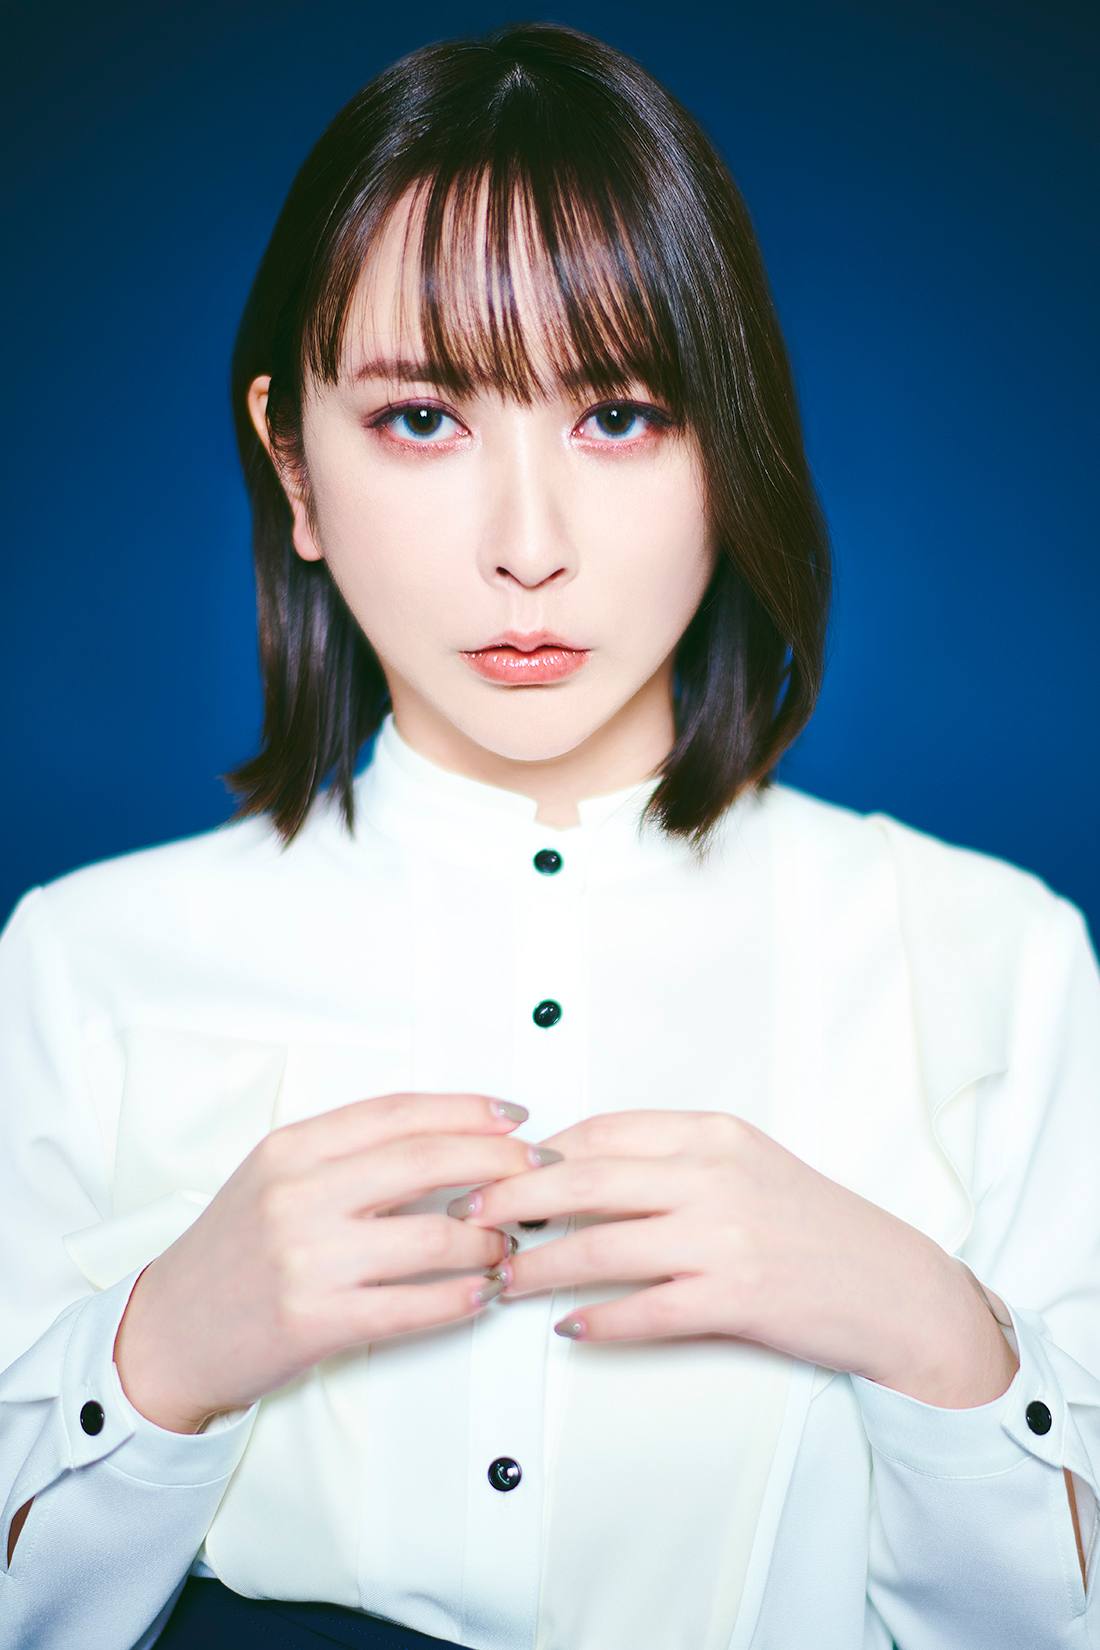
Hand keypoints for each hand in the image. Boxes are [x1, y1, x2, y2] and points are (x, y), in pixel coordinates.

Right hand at [114, 1093, 548, 1433]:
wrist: (169, 1333)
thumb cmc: (231, 1253)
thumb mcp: (275, 1178)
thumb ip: (349, 1155)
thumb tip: (448, 1141)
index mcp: (291, 1150)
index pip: (398, 1112)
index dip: (468, 1109)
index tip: (513, 1115)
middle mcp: (299, 1195)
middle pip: (427, 1160)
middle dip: (499, 1161)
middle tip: (538, 1169)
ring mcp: (309, 1259)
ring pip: (434, 1234)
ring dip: (490, 1237)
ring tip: (509, 1241)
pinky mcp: (318, 1321)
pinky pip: (417, 1304)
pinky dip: (465, 1296)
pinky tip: (484, 1290)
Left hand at [458, 1110, 1018, 1408]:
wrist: (892, 1286)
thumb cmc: (812, 1225)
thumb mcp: (744, 1165)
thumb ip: (669, 1159)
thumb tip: (575, 1167)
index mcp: (711, 1134)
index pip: (600, 1131)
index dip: (537, 1152)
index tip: (497, 1168)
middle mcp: (714, 1176)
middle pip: (585, 1181)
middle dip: (513, 1199)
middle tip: (471, 1215)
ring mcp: (725, 1238)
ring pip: (602, 1247)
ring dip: (539, 1267)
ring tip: (503, 1278)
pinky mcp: (737, 1299)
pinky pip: (645, 1311)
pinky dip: (599, 1320)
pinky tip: (568, 1326)